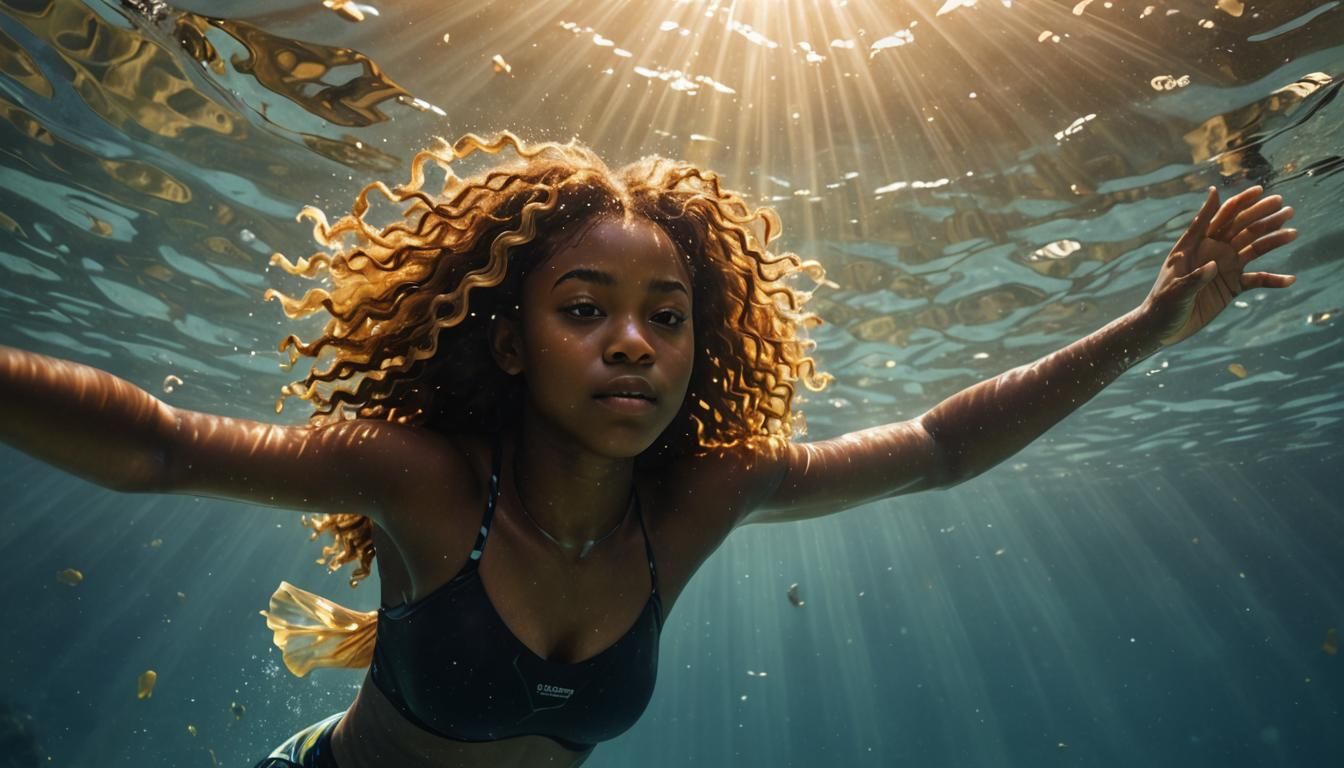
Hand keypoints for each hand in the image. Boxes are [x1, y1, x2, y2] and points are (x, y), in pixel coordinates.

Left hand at [1140, 186, 1297, 346]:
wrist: (1162, 328)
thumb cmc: (1161, 305)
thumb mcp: (1174, 291)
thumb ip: (1193, 278)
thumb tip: (1213, 266)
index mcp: (1193, 245)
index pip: (1216, 218)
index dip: (1236, 203)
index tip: (1258, 190)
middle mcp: (1211, 252)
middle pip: (1240, 228)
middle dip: (1262, 216)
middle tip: (1284, 206)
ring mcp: (1224, 267)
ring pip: (1252, 249)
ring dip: (1273, 240)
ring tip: (1293, 233)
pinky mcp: (1231, 286)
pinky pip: (1256, 280)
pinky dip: (1273, 280)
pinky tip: (1290, 280)